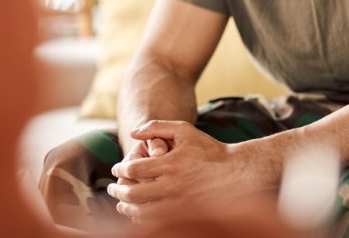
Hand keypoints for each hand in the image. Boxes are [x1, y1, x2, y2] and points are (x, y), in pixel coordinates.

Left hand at [107, 120, 247, 223]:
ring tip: (121, 203)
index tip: (117, 168)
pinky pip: (156, 222)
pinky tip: (138, 212)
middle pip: (133, 193)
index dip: (120, 169)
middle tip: (112, 187)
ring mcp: (179, 204)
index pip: (133, 169)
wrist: (236, 173)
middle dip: (118, 190)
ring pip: (142, 212)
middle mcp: (173, 186)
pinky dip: (142, 218)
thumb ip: (157, 127)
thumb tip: (133, 132)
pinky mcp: (185, 215)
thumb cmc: (209, 149)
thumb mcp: (184, 130)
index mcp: (170, 164)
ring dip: (127, 207)